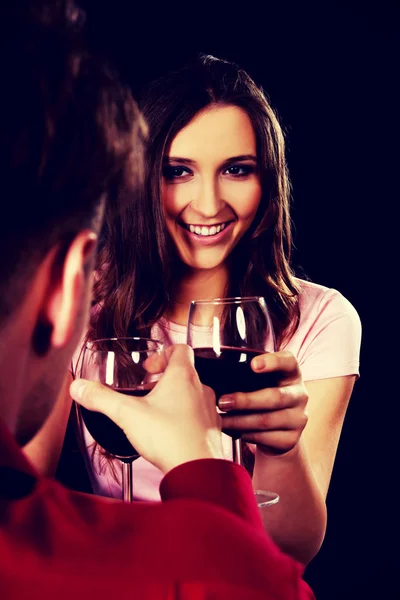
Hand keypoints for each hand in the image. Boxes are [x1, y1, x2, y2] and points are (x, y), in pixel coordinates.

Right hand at [70, 344, 223, 472]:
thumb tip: (79, 387)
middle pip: (185, 372)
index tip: (148, 368)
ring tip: (156, 412)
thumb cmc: (169, 437)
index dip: (163, 353)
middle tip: (146, 391)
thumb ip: (101, 399)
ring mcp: (210, 409)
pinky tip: (170, 432)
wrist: (197, 471)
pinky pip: (200, 415)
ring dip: (176, 398)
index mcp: (183, 376)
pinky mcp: (212, 429)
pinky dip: (186, 418)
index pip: (181, 349)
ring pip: (193, 394)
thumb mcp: (127, 414)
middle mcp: (201, 388)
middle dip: (164, 379)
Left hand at [218, 351, 307, 455]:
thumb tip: (210, 370)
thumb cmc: (262, 394)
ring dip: (239, 421)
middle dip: (245, 400)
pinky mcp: (292, 439)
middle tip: (221, 402)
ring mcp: (298, 418)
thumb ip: (246, 372)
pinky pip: (265, 438)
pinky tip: (231, 430)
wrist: (278, 429)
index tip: (253, 365)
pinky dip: (245, 435)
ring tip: (220, 420)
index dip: (273, 362)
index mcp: (291, 373)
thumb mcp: (260, 380)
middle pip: (275, 397)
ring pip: (266, 421)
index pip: (289, 362)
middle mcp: (299, 394)